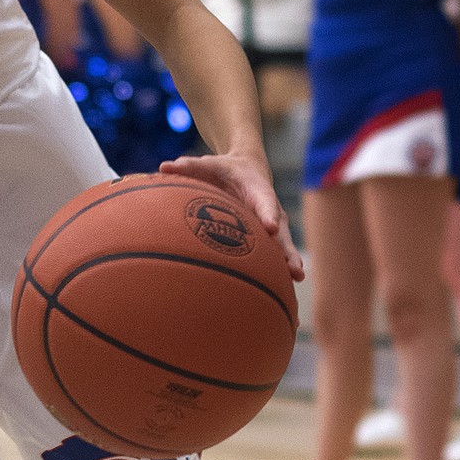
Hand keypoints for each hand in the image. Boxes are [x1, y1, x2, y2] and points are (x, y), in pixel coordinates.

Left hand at [159, 149, 304, 280]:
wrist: (247, 172)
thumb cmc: (223, 170)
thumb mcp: (208, 165)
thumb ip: (188, 167)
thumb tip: (164, 168)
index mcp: (258, 191)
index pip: (266, 202)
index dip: (268, 215)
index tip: (271, 228)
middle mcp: (270, 211)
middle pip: (282, 232)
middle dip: (286, 249)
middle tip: (293, 267)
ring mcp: (273, 228)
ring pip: (284, 248)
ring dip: (289, 264)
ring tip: (295, 279)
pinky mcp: (268, 241)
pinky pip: (277, 259)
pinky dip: (282, 275)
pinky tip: (286, 295)